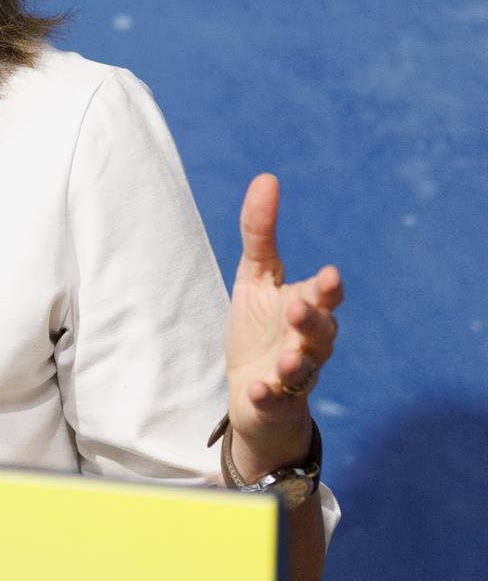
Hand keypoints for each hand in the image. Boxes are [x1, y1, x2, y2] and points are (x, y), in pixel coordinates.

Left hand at [225, 173, 342, 480]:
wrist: (254, 392)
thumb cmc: (259, 327)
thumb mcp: (255, 277)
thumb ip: (260, 233)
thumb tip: (266, 178)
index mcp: (305, 308)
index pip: (324, 297)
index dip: (327, 289)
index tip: (327, 276)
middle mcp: (307, 342)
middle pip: (320, 333)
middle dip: (313, 323)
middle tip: (300, 310)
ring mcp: (292, 375)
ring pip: (303, 369)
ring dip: (294, 363)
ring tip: (284, 359)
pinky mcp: (274, 401)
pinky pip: (275, 401)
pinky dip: (267, 395)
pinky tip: (256, 389)